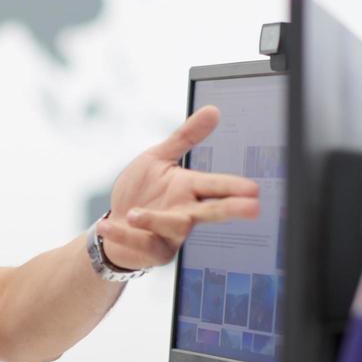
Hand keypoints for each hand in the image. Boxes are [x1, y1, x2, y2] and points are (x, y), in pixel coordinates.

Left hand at [102, 105, 259, 270]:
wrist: (114, 224)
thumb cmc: (141, 191)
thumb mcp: (158, 157)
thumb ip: (185, 136)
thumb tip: (213, 110)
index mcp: (190, 189)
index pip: (217, 186)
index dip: (235, 187)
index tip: (254, 189)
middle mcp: (186, 213)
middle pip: (212, 212)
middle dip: (231, 209)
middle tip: (252, 209)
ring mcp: (171, 235)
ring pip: (173, 228)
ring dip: (154, 220)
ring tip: (133, 213)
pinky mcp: (153, 251)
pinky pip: (141, 243)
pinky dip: (123, 234)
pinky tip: (107, 225)